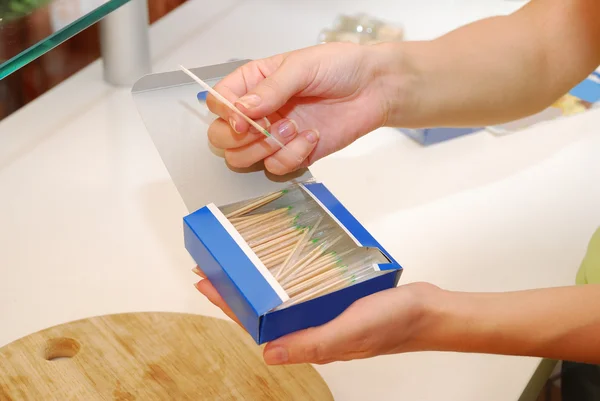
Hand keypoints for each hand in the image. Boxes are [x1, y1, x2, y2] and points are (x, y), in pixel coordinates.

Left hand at [193, 266, 438, 364]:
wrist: (429, 311)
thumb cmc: (394, 324)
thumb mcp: (351, 332)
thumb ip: (313, 343)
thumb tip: (270, 354)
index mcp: (311, 340)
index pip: (258, 324)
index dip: (229, 306)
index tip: (206, 283)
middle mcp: (313, 327)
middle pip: (264, 309)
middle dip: (237, 290)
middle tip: (213, 267)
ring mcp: (325, 312)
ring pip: (283, 296)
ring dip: (259, 281)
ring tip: (240, 262)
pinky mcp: (337, 298)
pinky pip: (306, 286)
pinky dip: (289, 274)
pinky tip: (283, 262)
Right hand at [206, 42, 394, 174]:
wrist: (373, 88)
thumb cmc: (340, 67)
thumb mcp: (302, 67)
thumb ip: (271, 89)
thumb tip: (241, 110)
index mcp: (253, 83)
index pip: (218, 102)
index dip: (225, 114)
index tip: (243, 118)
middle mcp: (258, 112)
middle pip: (221, 137)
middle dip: (241, 138)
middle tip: (265, 128)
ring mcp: (273, 135)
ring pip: (243, 158)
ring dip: (267, 147)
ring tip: (294, 127)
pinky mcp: (293, 154)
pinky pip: (275, 167)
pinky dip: (292, 156)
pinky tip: (312, 137)